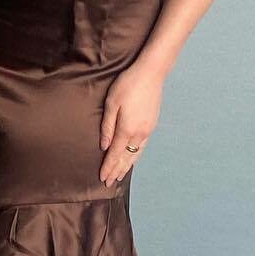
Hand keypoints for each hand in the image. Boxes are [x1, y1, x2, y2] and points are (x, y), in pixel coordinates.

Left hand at [99, 61, 163, 185]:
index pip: (115, 154)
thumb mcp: (112, 103)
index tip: (102, 178)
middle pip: (126, 158)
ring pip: (136, 154)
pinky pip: (142, 147)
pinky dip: (135, 156)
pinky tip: (132, 158)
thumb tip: (104, 146)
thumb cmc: (128, 85)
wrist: (151, 73)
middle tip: (109, 183)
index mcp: (127, 129)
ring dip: (127, 166)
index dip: (108, 167)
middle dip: (117, 171)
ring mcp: (148, 130)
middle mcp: (139, 134)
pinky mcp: (152, 124)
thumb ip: (107, 127)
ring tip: (120, 175)